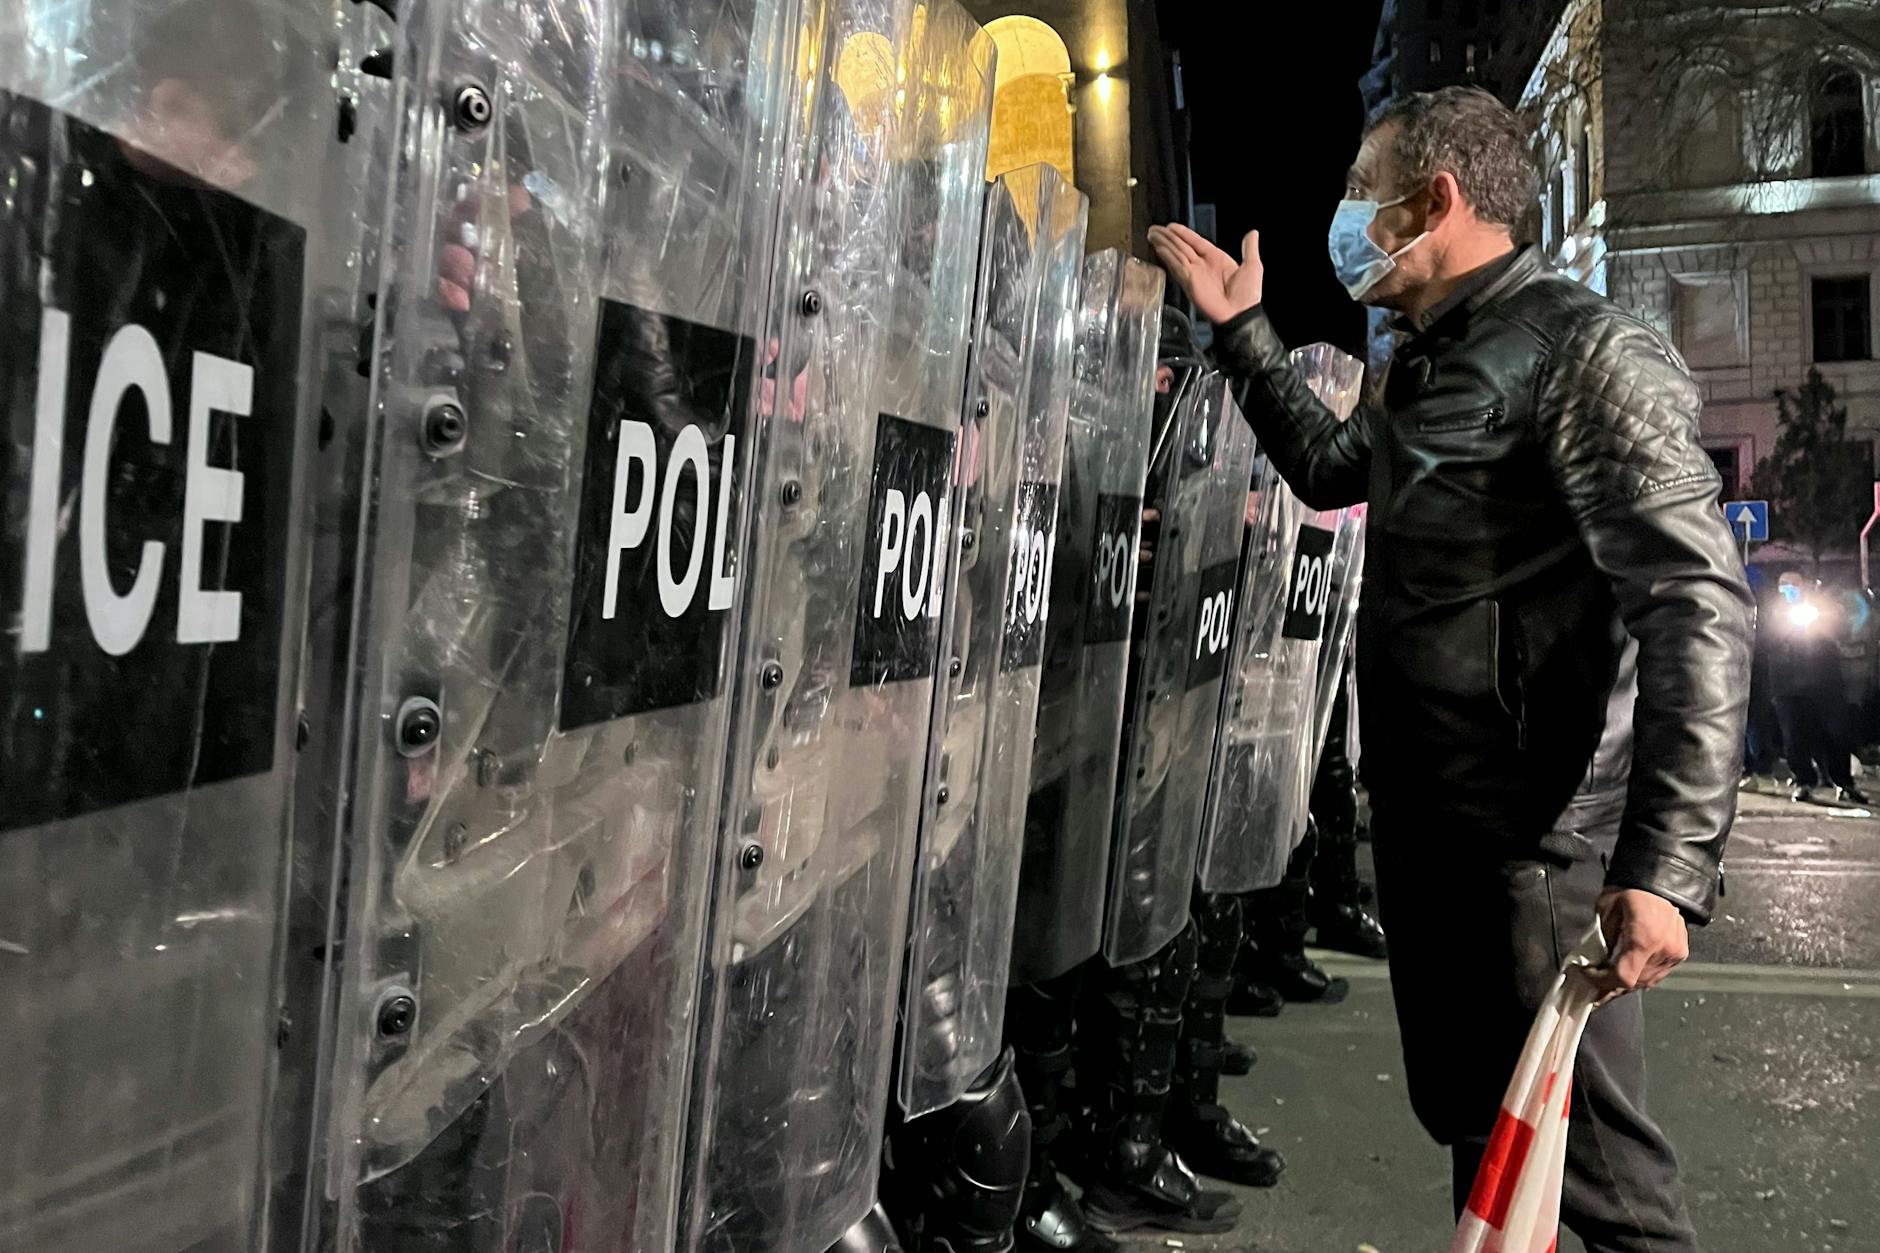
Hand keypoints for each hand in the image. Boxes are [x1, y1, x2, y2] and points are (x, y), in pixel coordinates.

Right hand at [1148, 224, 1263, 323]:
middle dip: (1167, 237)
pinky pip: (1176, 265)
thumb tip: (1253, 233)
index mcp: (1216, 258)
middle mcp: (1202, 265)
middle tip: (1154, 229)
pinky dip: (1168, 256)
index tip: (1171, 226)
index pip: (1195, 241)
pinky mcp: (1189, 281)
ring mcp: (1194, 273)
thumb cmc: (1248, 295)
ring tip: (1152, 234)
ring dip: (1164, 243)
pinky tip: (1160, 248)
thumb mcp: (1252, 266)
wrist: (1241, 314)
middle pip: (1181, 246)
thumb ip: (1249, 248)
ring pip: (1176, 253)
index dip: (1183, 233)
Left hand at [1589, 888, 1688, 1003]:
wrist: (1659, 882)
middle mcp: (1664, 949)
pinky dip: (1642, 975)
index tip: (1589, 974)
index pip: (1624, 976)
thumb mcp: (1606, 911)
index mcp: (1644, 937)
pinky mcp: (1681, 954)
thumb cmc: (1631, 891)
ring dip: (1627, 982)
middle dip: (1612, 984)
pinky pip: (1658, 974)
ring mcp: (1675, 953)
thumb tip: (1597, 963)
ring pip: (1647, 981)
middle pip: (1635, 982)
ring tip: (1610, 978)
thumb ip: (1602, 940)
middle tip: (1596, 980)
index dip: (1603, 981)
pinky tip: (1629, 969)